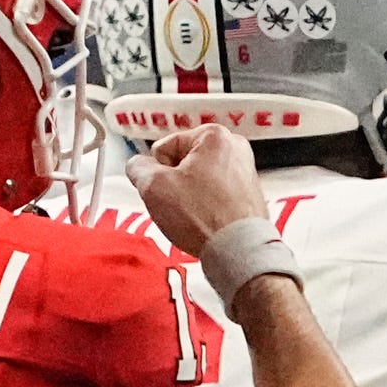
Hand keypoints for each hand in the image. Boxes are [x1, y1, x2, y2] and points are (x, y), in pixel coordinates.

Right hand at [122, 122, 263, 261]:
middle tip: (181, 205)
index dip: (158, 173)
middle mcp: (234, 147)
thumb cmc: (203, 217)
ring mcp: (245, 171)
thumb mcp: (154, 187)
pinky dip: (207, 207)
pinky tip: (207, 222)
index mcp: (214, 135)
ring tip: (195, 215)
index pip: (163, 148)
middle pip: (182, 163)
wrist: (238, 250)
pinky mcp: (249, 194)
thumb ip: (137, 168)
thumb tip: (138, 166)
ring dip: (190, 197)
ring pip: (198, 181)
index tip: (169, 191)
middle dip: (175, 184)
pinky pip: (215, 196)